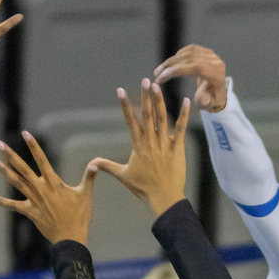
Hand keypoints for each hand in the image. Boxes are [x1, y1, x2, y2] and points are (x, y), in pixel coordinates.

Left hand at [0, 131, 96, 244]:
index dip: (33, 146)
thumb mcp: (85, 195)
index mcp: (54, 182)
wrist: (70, 238)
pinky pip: (12, 206)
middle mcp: (41, 189)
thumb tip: (96, 163)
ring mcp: (33, 200)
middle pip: (22, 168)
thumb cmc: (79, 216)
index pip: (41, 159)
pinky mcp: (29, 212)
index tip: (25, 133)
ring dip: (3, 171)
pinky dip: (0, 201)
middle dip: (10, 155)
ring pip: (15, 182)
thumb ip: (89, 177)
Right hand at [91, 79, 188, 217]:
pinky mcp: (177, 149)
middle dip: (145, 96)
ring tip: (157, 86)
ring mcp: (164, 144)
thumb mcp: (122, 175)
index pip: (130, 121)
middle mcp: (150, 142)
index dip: (125, 105)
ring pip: (162, 118)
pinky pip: (181, 129)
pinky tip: (186, 101)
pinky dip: (184, 115)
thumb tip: (92, 163)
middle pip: (147, 115)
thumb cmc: (142, 188)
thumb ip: (108, 166)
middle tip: (145, 80)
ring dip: (159, 101)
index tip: (121, 90)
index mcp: (137, 146)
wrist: (162, 198)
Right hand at [154, 44, 227, 112]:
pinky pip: (189, 50)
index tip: (164, 76)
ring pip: (188, 52)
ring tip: (159, 71)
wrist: (218, 92)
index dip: (178, 69)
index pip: (196, 67)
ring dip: (171, 60)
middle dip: (171, 65)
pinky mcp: (206, 51)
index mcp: (217, 75)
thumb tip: (202, 96)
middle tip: (157, 75)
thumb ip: (205, 101)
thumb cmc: (211, 101)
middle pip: (191, 58)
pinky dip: (177, 56)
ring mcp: (211, 55)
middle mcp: (215, 62)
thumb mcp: (208, 105)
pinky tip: (169, 65)